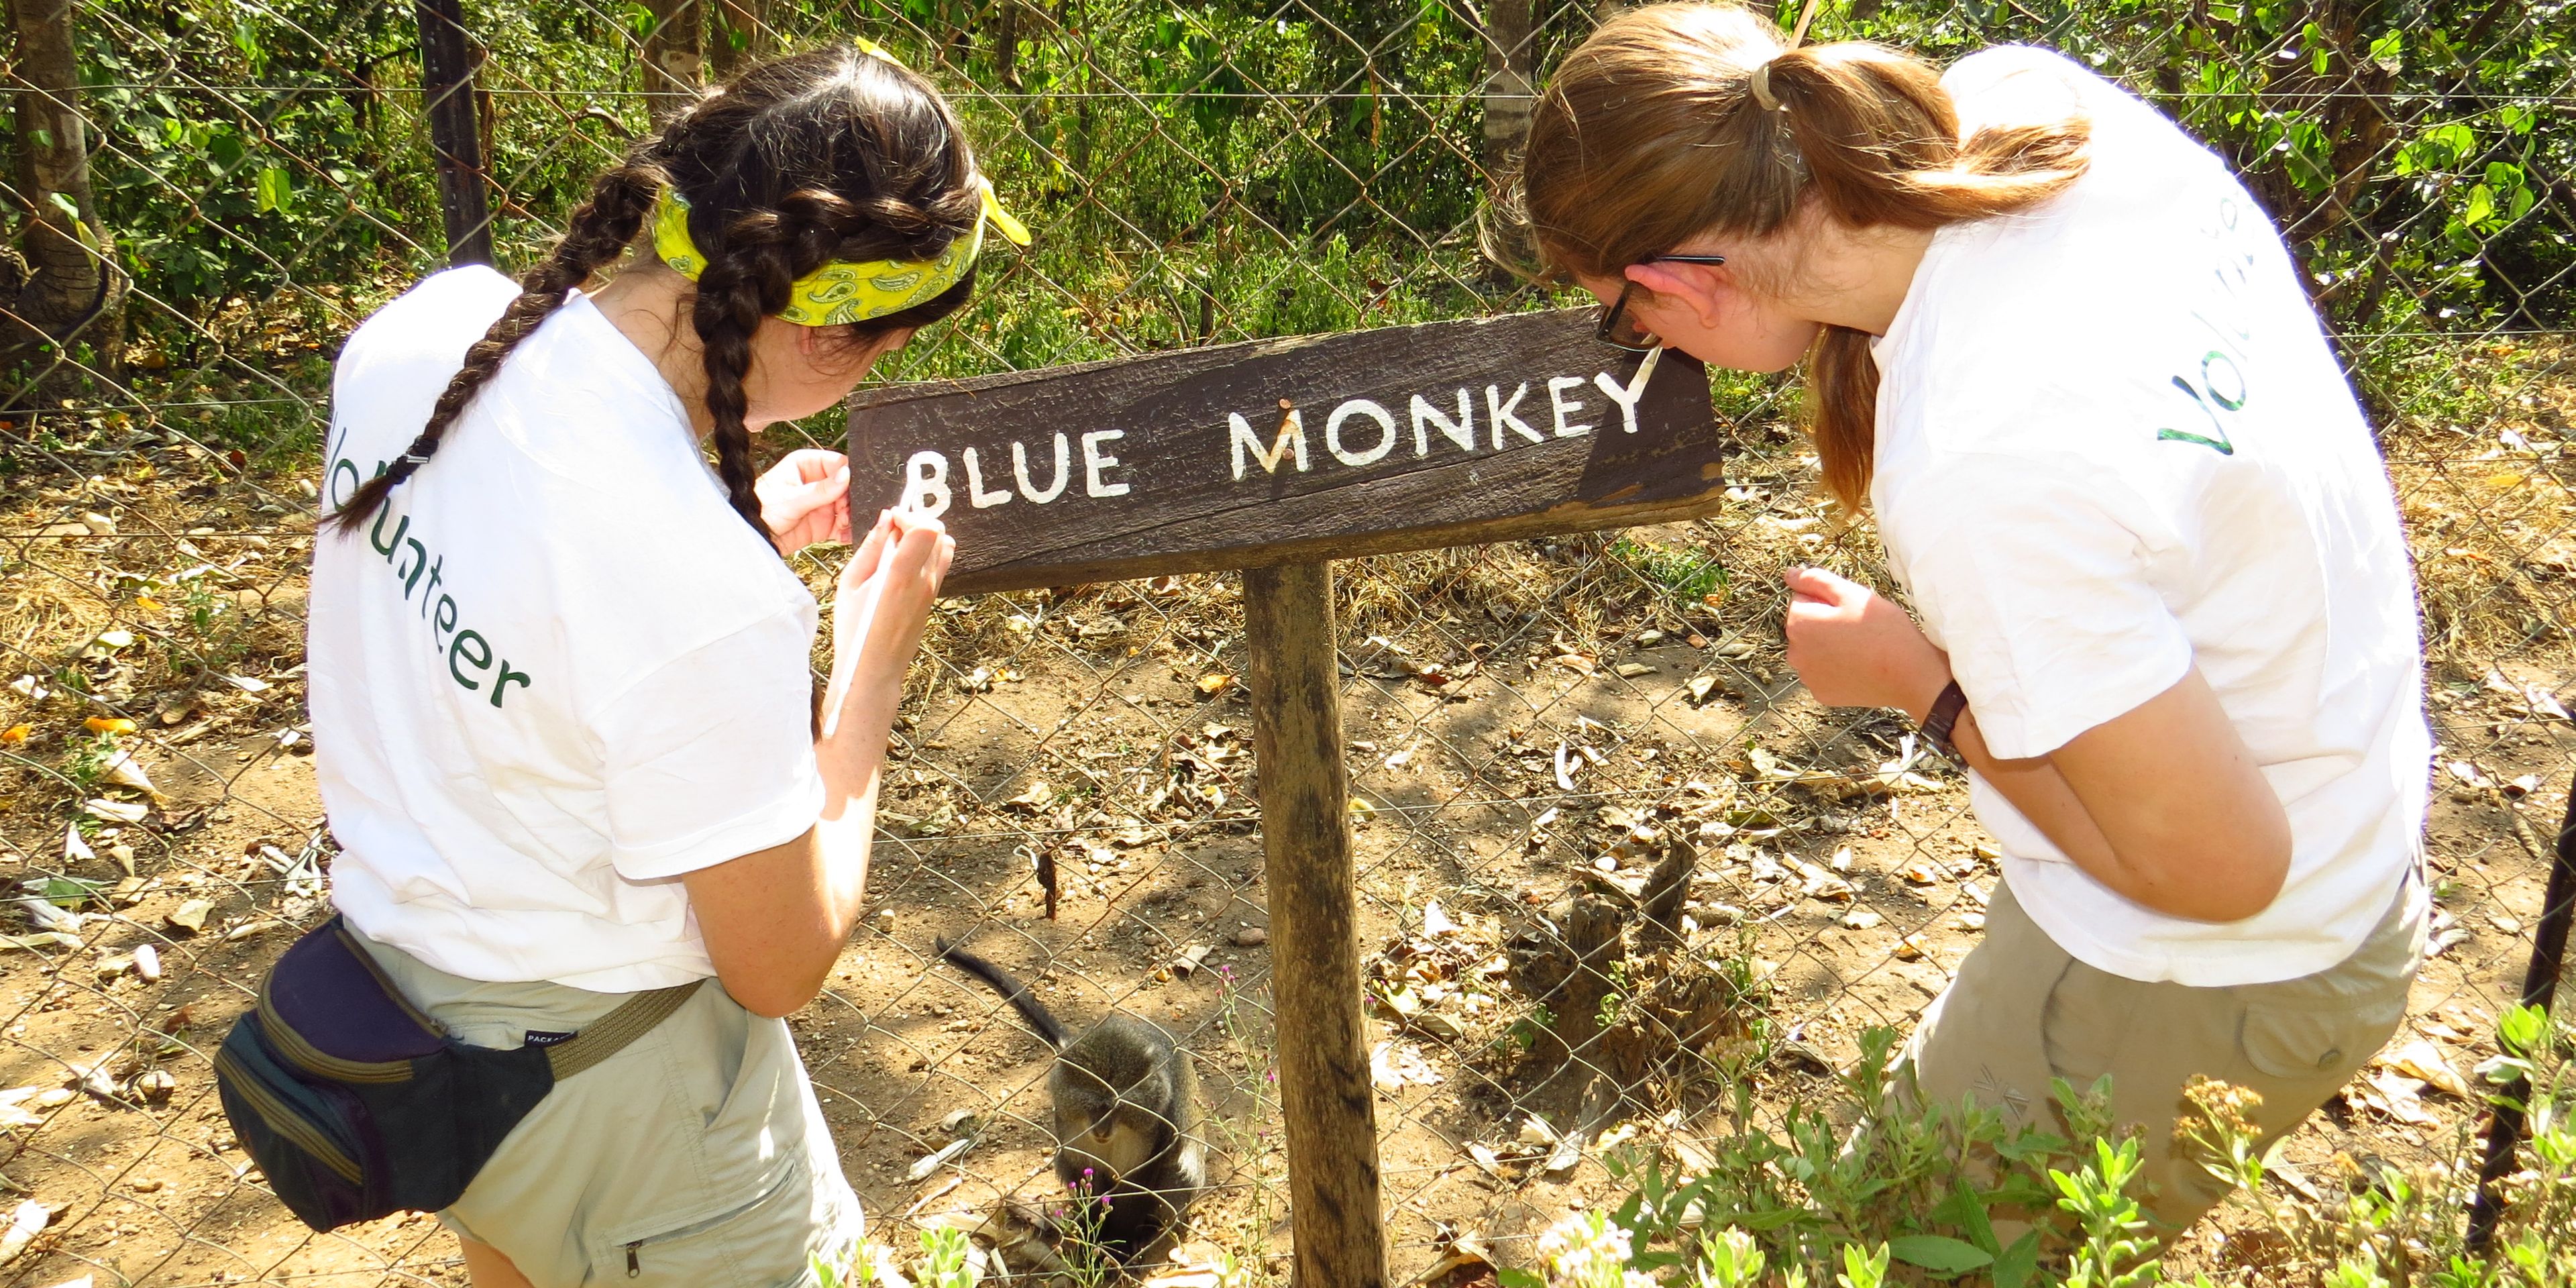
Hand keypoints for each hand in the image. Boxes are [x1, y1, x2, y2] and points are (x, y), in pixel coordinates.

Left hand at [757, 449, 854, 554]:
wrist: (753, 538)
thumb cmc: (760, 512)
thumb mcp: (791, 499)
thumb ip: (820, 490)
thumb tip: (846, 475)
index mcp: (805, 465)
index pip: (835, 463)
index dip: (846, 475)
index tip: (848, 487)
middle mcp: (816, 482)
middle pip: (846, 486)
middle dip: (849, 499)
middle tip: (844, 510)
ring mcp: (821, 503)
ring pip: (848, 506)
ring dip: (850, 516)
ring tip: (843, 523)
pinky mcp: (824, 523)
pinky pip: (843, 525)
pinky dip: (848, 530)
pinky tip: (845, 534)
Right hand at [832, 510, 953, 696]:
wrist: (874, 669)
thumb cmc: (855, 629)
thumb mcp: (850, 584)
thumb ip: (871, 548)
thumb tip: (886, 519)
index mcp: (901, 575)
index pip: (926, 528)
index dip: (909, 516)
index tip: (890, 519)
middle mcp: (924, 581)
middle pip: (939, 532)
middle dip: (916, 522)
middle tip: (892, 530)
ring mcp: (932, 590)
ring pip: (944, 546)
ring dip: (924, 536)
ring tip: (898, 546)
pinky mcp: (933, 597)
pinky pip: (940, 563)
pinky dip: (927, 552)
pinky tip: (902, 562)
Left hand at [1781, 566, 1950, 717]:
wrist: (1909, 674)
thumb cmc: (1882, 629)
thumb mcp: (1851, 594)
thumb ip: (1815, 580)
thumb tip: (1789, 574)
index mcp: (1798, 624)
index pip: (1801, 599)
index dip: (1827, 600)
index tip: (1850, 609)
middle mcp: (1794, 653)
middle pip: (1805, 627)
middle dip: (1824, 622)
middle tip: (1858, 627)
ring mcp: (1807, 677)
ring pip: (1813, 651)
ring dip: (1828, 646)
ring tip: (1859, 647)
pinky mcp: (1822, 694)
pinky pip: (1824, 673)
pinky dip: (1836, 668)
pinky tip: (1858, 666)